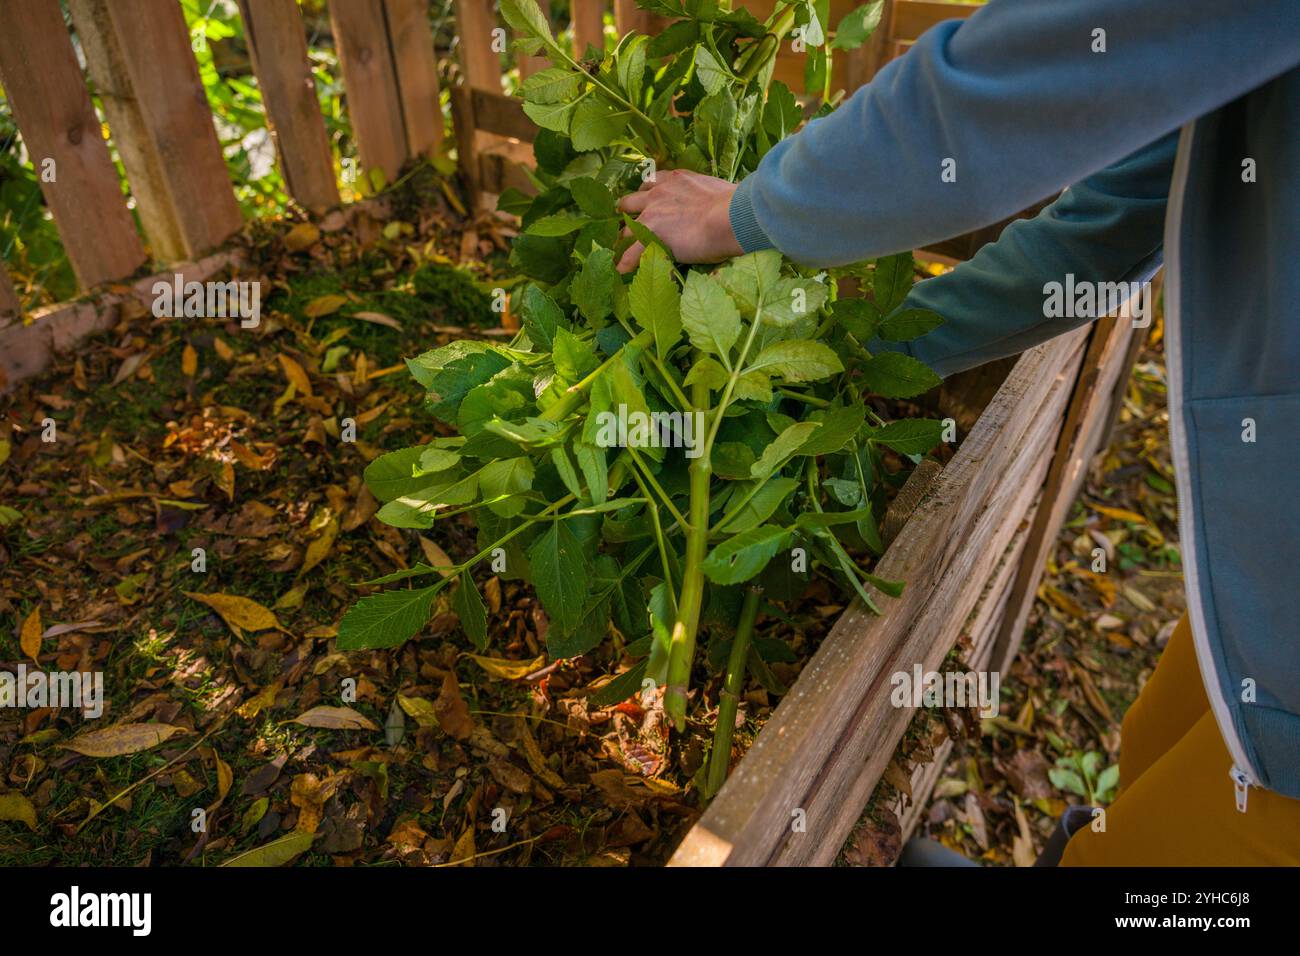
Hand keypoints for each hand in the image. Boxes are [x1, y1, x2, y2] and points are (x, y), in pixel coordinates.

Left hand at [616, 169, 743, 272]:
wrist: (729, 216)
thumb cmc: (733, 204)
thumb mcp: (714, 190)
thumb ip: (705, 196)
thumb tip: (716, 205)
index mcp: (674, 179)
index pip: (652, 183)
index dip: (647, 195)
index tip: (647, 203)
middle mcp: (658, 193)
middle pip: (631, 201)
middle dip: (629, 212)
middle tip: (630, 224)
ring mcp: (652, 214)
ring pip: (627, 227)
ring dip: (625, 237)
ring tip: (623, 249)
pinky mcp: (651, 235)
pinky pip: (631, 253)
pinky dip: (624, 263)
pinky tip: (621, 270)